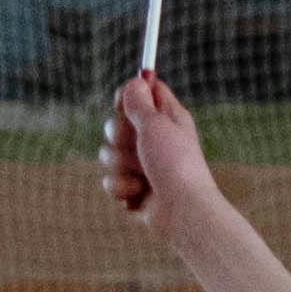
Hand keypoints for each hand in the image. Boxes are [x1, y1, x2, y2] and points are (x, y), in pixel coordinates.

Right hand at [103, 65, 221, 236]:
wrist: (182, 211)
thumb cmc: (174, 164)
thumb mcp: (156, 125)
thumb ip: (140, 103)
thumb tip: (137, 80)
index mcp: (168, 118)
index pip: (144, 92)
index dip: (129, 94)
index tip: (122, 103)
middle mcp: (155, 139)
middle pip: (116, 123)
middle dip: (119, 136)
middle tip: (138, 146)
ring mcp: (143, 165)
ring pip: (108, 153)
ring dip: (121, 165)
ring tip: (142, 175)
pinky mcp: (133, 188)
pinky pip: (110, 180)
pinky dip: (122, 188)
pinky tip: (140, 194)